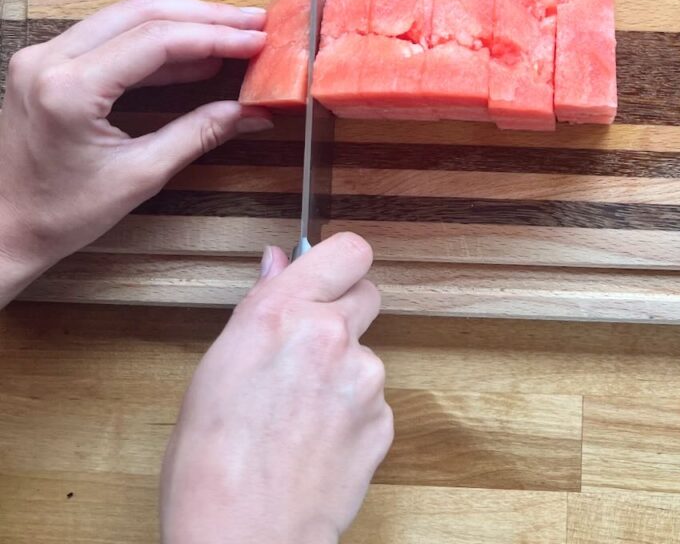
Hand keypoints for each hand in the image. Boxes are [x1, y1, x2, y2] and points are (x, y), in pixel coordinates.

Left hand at [0, 0, 271, 302]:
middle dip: (205, 16)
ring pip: (126, 16)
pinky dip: (155, 39)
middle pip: (142, 12)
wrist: (0, 230)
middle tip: (254, 22)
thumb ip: (198, 134)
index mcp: (69, 89)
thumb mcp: (139, 176)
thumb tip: (252, 114)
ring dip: (183, 21)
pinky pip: (110, 35)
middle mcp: (50, 59)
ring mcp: (44, 56)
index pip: (156, 40)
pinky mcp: (47, 63)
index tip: (257, 39)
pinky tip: (193, 53)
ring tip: (233, 31)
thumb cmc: (58, 214)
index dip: (215, 36)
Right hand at [160, 233, 392, 543]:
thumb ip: (261, 305)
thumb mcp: (218, 366)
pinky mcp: (383, 419)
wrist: (243, 537)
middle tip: (311, 348)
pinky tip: (317, 442)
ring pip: (366, 352)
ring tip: (300, 415)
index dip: (340, 264)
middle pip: (367, 293)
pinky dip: (353, 414)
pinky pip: (373, 400)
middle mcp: (329, 333)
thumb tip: (278, 261)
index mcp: (281, 312)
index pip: (347, 250)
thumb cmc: (210, 460)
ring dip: (344, 371)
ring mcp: (363, 377)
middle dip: (345, 312)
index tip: (329, 278)